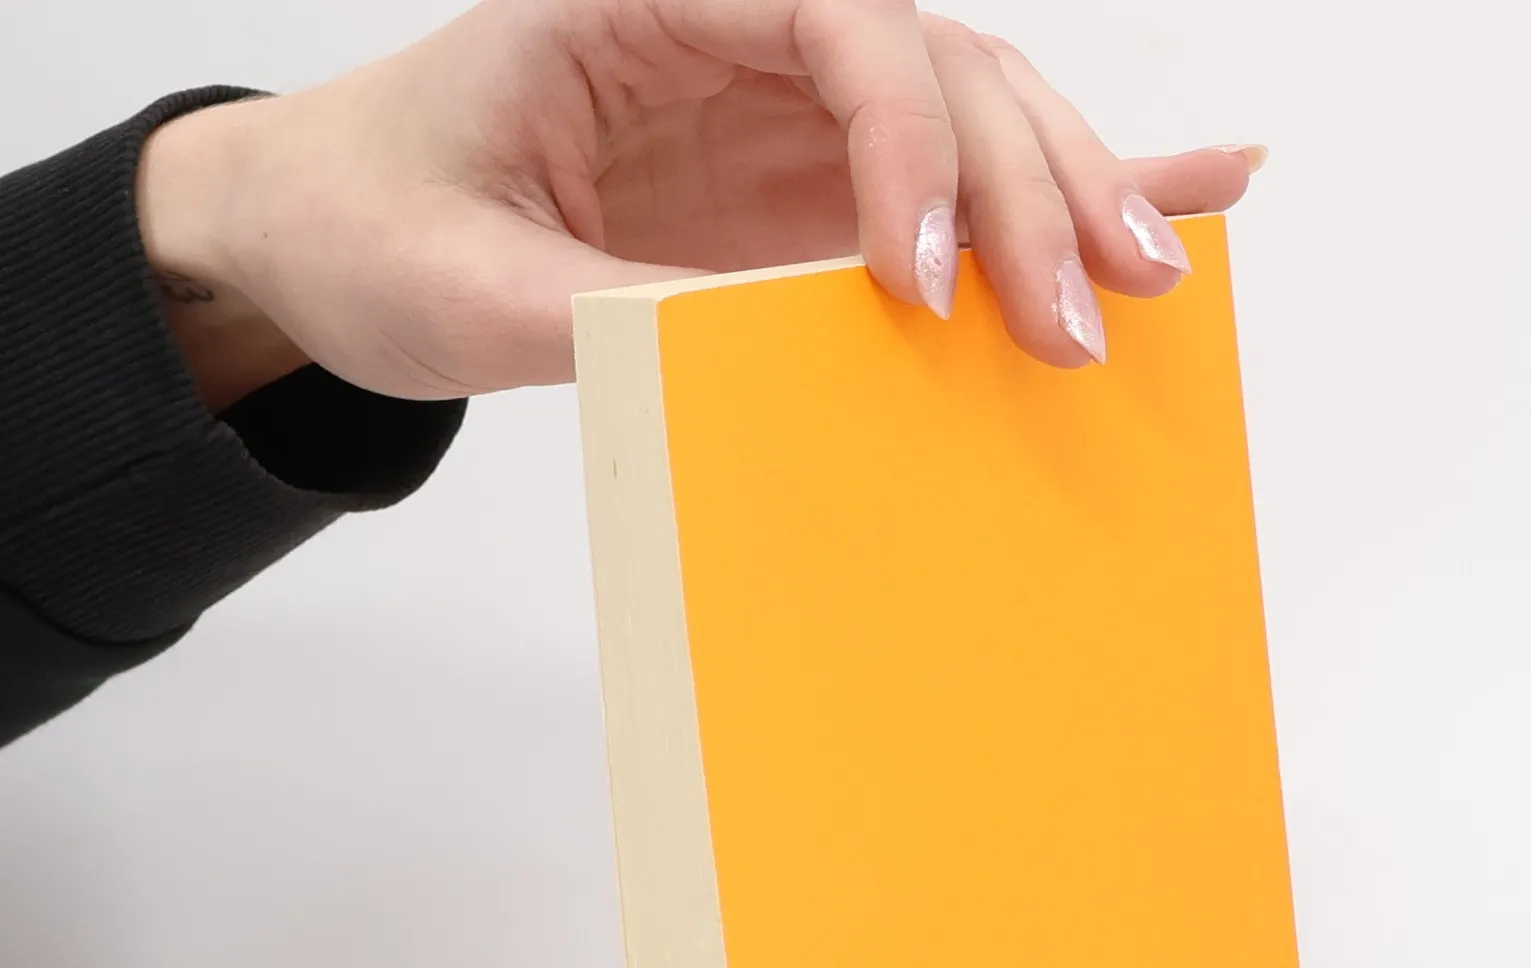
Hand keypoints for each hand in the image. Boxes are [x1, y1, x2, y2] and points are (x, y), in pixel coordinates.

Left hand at [135, 0, 1261, 410]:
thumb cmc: (368, 223)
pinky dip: (1064, 186)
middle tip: (1088, 312)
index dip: (909, 143)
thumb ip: (619, 314)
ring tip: (1146, 291)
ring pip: (973, 115)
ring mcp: (785, 116)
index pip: (841, 23)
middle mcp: (739, 36)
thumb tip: (787, 355)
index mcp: (646, 1)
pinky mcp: (806, 195)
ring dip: (1070, 197)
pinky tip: (1192, 189)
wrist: (324, 238)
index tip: (920, 282)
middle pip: (941, 66)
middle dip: (1030, 184)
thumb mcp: (465, 283)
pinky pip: (952, 175)